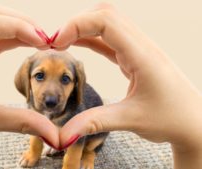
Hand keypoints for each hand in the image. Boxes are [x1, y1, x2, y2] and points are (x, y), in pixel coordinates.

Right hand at [50, 3, 201, 167]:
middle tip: (56, 42)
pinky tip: (77, 45)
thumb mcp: (131, 120)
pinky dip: (90, 39)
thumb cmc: (171, 120)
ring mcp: (139, 50)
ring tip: (61, 43)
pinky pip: (109, 40)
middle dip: (77, 23)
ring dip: (83, 29)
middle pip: (106, 15)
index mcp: (142, 55)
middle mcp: (141, 47)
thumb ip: (94, 123)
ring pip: (108, 24)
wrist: (193, 123)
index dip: (77, 25)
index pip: (107, 21)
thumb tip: (62, 135)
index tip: (57, 43)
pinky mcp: (134, 58)